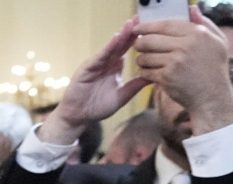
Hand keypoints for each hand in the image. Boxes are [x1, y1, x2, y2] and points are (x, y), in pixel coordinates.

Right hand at [41, 18, 150, 142]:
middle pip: (120, 44)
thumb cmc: (97, 107)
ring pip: (111, 47)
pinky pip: (100, 56)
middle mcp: (106, 62)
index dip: (137, 39)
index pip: (127, 50)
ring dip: (120, 35)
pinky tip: (116, 39)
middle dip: (129, 31)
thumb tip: (152, 78)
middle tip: (139, 18)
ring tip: (130, 24)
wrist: (79, 116)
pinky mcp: (88, 68)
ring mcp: (97, 64)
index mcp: (115, 67)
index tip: (149, 30)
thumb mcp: (121, 97)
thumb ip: (135, 86)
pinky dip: (108, 47)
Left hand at [133, 7, 232, 133]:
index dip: (148, 25)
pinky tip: (147, 72)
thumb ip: (205, 23)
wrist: (213, 98)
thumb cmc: (216, 70)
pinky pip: (147, 71)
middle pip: (151, 39)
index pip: (165, 25)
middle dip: (140, 42)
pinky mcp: (167, 78)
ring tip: (143, 60)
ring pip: (146, 56)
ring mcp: (175, 62)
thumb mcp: (219, 42)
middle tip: (137, 44)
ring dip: (141, 58)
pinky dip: (144, 72)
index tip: (138, 27)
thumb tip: (192, 8)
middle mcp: (185, 46)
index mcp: (196, 34)